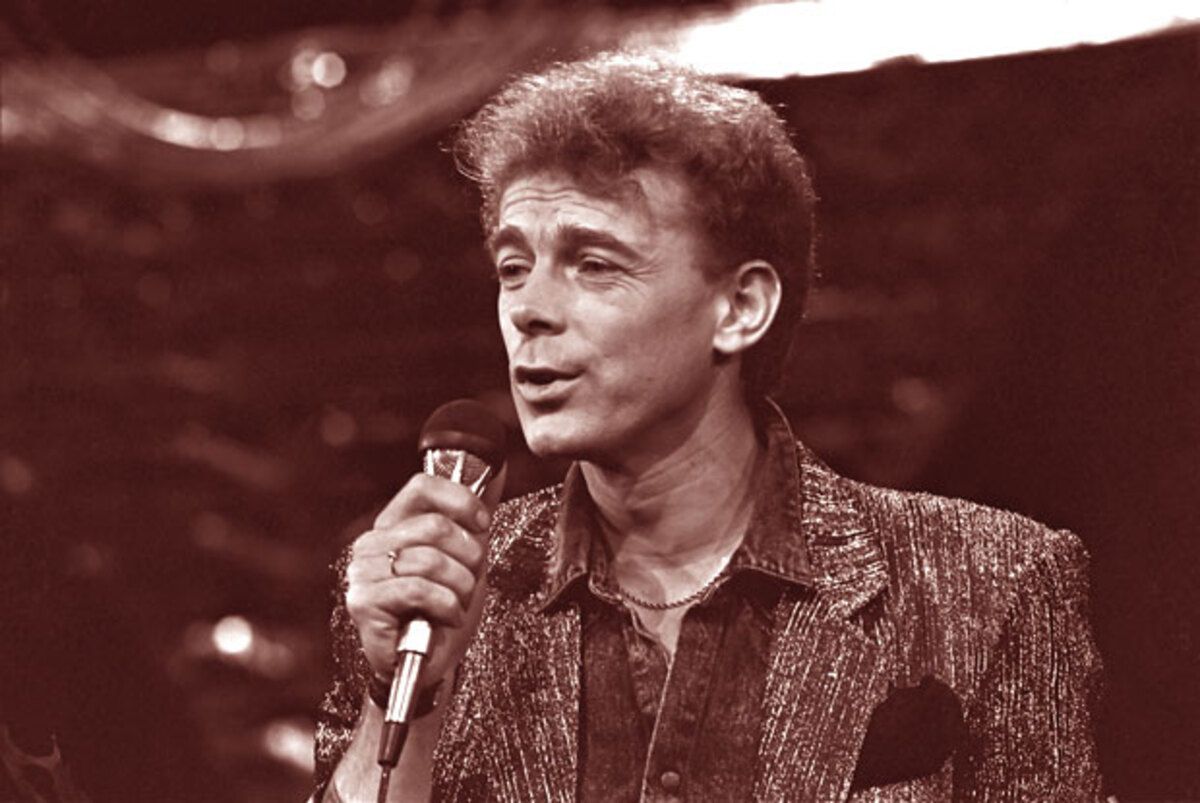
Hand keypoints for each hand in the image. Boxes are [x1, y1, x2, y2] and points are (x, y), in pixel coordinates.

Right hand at [345, 468, 504, 692]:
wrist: (427, 664)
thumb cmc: (442, 611)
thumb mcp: (464, 559)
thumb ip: (471, 521)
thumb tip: (495, 475)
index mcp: (392, 525)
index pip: (422, 486)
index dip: (461, 501)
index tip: (481, 525)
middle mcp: (372, 544)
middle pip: (435, 527)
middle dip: (468, 558)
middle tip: (469, 581)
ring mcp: (363, 573)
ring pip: (430, 561)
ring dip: (460, 587)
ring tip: (456, 602)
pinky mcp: (364, 602)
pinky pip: (418, 590)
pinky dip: (446, 605)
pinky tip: (447, 616)